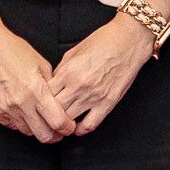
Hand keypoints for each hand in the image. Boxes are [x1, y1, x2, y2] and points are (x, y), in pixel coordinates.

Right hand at [0, 17, 67, 142]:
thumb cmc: (15, 51)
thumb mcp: (42, 64)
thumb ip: (52, 86)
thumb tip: (61, 101)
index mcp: (36, 90)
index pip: (57, 121)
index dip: (67, 127)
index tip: (70, 127)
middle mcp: (20, 103)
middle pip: (43, 135)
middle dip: (55, 135)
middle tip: (59, 131)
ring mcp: (5, 109)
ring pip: (27, 132)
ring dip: (37, 129)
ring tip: (43, 121)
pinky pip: (12, 125)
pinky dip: (21, 123)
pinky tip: (26, 114)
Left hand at [45, 13, 153, 135]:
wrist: (129, 40)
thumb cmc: (104, 41)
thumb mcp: (75, 51)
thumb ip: (61, 69)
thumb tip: (52, 83)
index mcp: (68, 71)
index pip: (45, 95)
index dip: (41, 100)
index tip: (41, 103)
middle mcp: (79, 86)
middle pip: (54, 110)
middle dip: (48, 115)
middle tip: (47, 117)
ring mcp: (93, 96)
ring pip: (68, 120)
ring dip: (62, 124)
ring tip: (60, 124)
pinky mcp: (108, 103)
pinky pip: (90, 124)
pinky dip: (81, 130)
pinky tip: (77, 127)